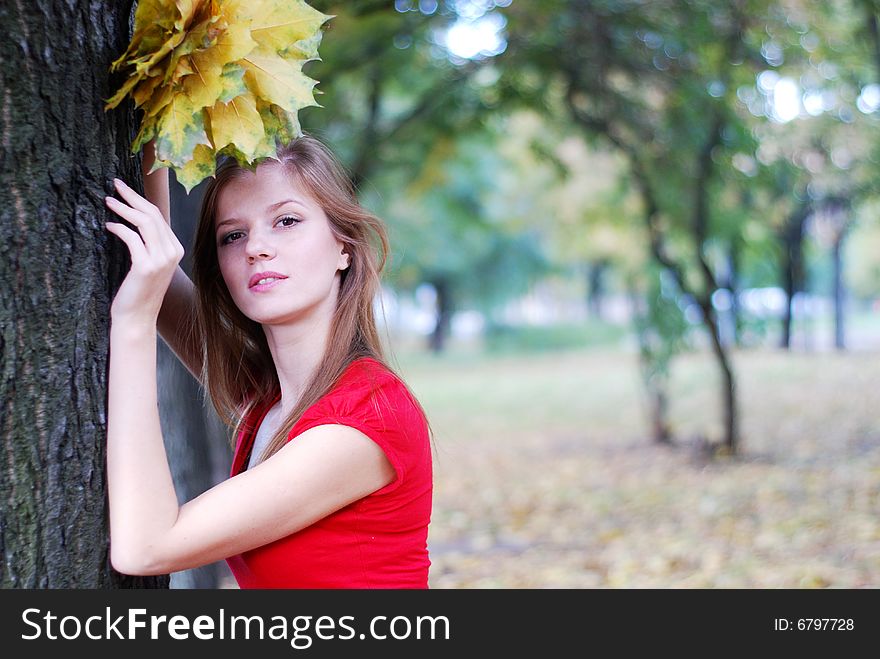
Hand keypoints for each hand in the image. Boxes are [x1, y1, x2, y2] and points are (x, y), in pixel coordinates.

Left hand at [105, 178, 184, 324]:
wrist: (137, 318)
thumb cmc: (138, 291)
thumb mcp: (148, 263)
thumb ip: (147, 244)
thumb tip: (133, 219)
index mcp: (175, 249)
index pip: (159, 217)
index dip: (140, 200)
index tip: (124, 189)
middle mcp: (172, 253)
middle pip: (153, 215)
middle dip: (133, 196)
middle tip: (115, 184)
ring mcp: (161, 260)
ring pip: (144, 222)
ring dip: (124, 208)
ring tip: (108, 201)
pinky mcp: (146, 267)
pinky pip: (131, 238)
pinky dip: (119, 228)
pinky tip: (109, 226)